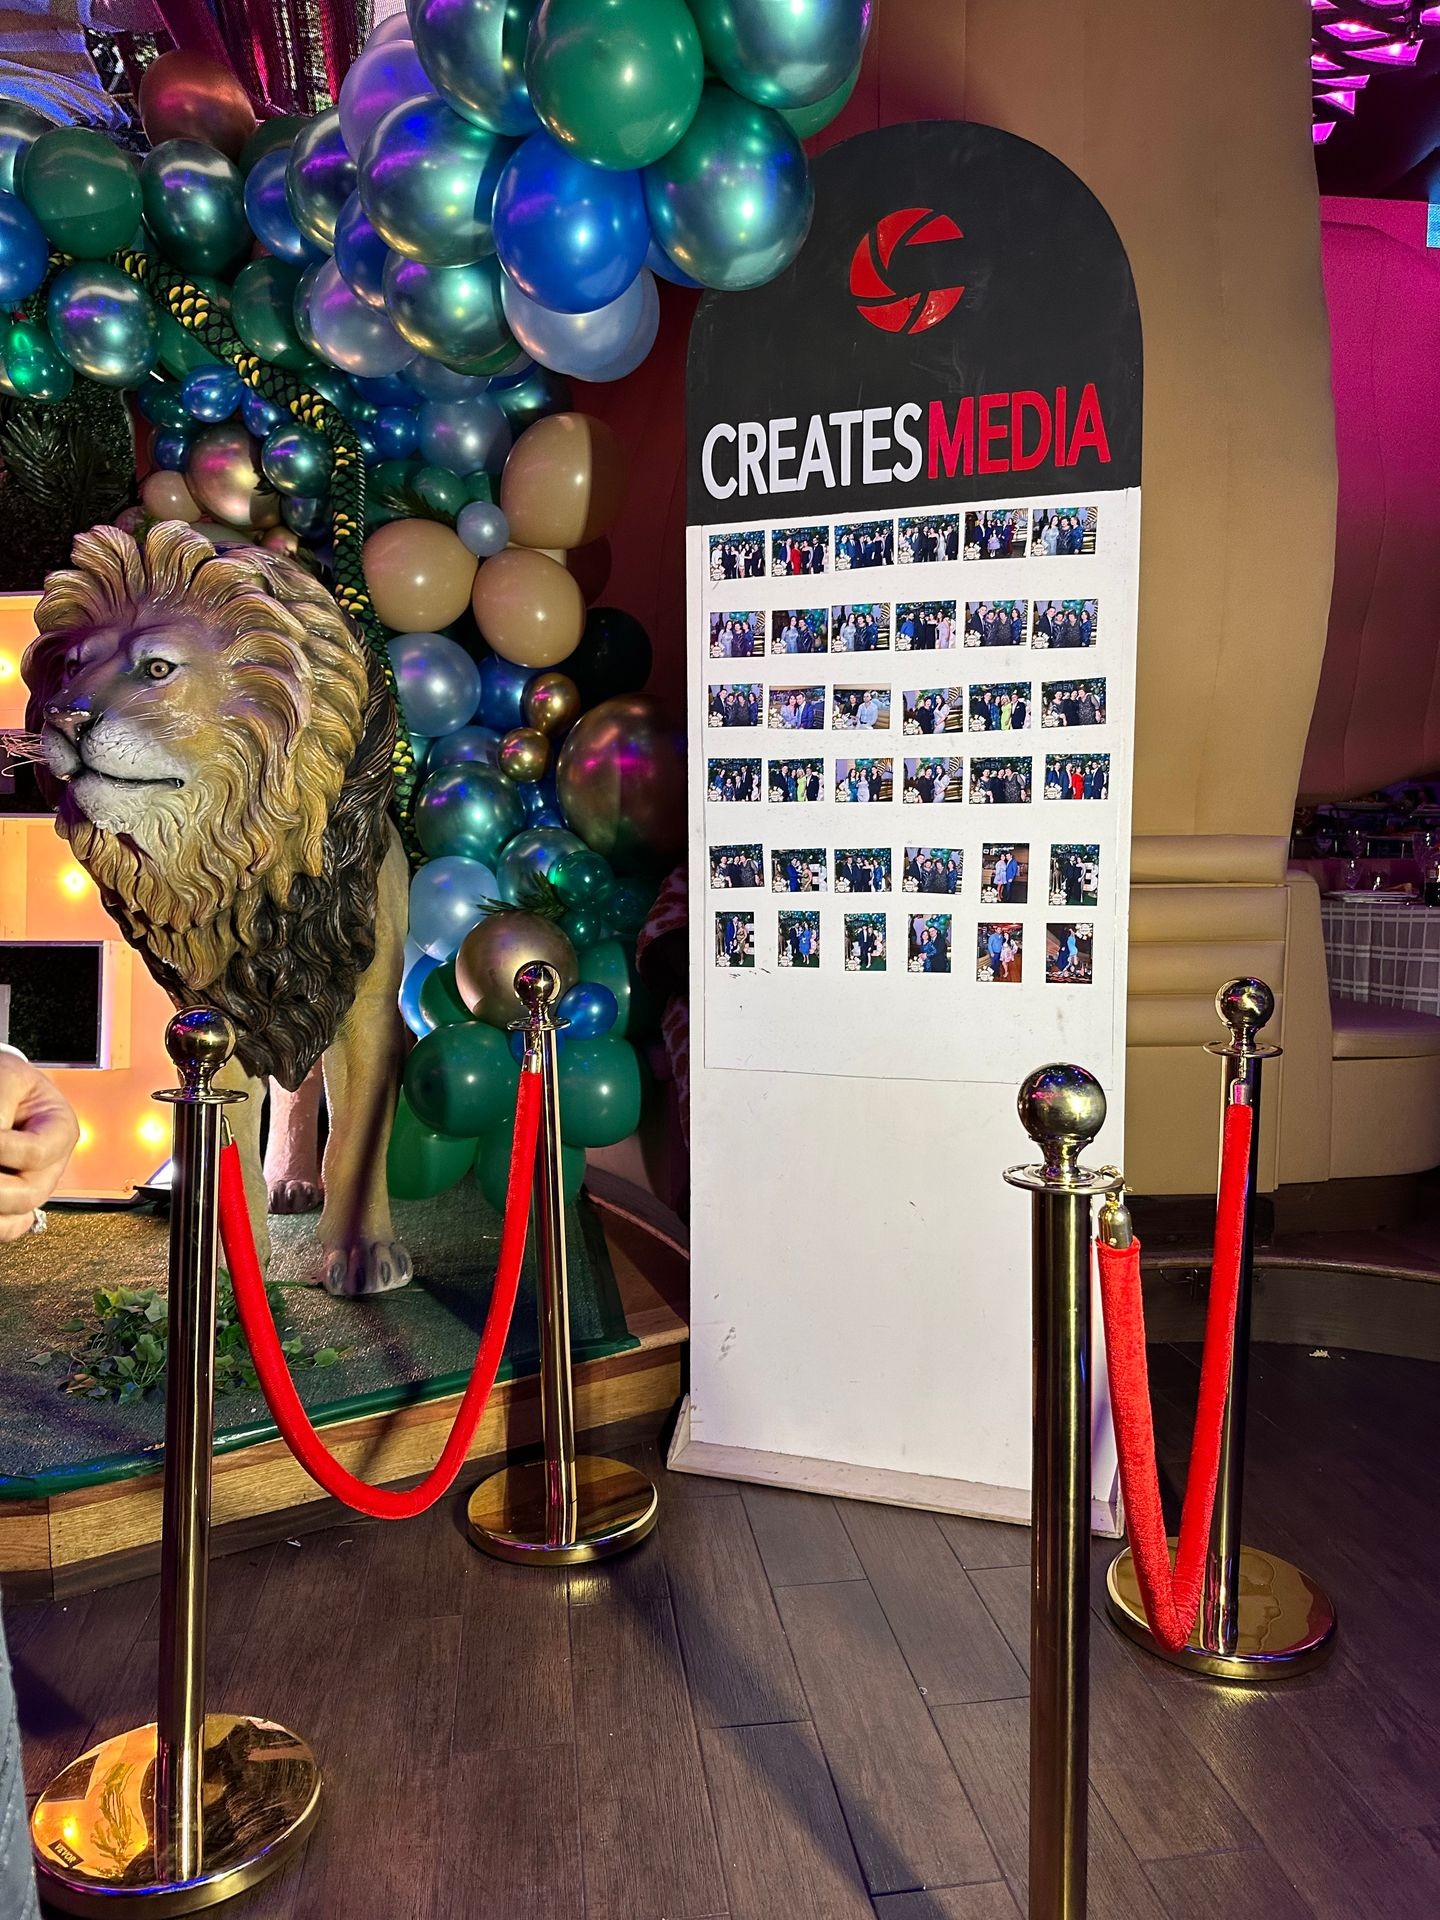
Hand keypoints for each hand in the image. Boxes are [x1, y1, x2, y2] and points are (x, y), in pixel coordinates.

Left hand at [0, 1051, 79, 1241]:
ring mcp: (32, 1186)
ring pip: (18, 1215)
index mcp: (60, 1130)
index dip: (5, 1149)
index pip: (37, 1152)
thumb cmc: (5, 1081)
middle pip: (30, 1194)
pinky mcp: (14, 1203)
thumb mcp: (7, 1080)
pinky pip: (9, 1227)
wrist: (2, 1090)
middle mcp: (50, 1164)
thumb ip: (2, 1107)